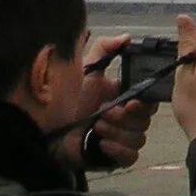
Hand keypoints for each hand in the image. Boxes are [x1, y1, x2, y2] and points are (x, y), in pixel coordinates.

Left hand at [69, 33, 157, 170]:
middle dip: (124, 118)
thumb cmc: (66, 98)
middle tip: (103, 112)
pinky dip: (118, 150)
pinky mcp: (114, 157)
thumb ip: (103, 48)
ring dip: (117, 133)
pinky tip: (102, 143)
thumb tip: (126, 37)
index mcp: (124, 97)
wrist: (46, 129)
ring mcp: (121, 138)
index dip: (144, 102)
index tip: (129, 101)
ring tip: (96, 127)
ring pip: (139, 138)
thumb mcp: (85, 69)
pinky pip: (131, 157)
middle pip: (145, 121)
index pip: (149, 101)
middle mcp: (126, 118)